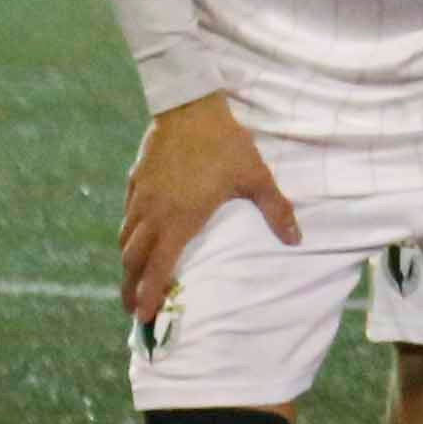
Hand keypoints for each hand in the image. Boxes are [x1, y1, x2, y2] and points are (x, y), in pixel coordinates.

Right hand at [119, 93, 295, 321]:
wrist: (190, 106)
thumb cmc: (226, 144)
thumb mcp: (256, 178)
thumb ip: (275, 210)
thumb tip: (296, 239)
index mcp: (180, 220)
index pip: (158, 267)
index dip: (149, 294)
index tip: (142, 317)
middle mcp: (153, 213)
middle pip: (132, 260)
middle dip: (130, 288)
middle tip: (132, 309)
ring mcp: (140, 196)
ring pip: (126, 238)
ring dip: (127, 262)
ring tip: (132, 279)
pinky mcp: (135, 180)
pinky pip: (127, 215)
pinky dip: (128, 233)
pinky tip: (135, 237)